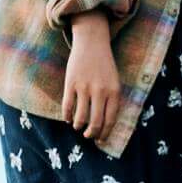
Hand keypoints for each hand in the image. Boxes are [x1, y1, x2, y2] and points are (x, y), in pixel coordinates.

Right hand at [59, 20, 133, 148]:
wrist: (92, 43)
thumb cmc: (104, 65)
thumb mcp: (114, 82)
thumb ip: (111, 101)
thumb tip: (104, 125)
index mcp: (114, 92)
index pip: (110, 120)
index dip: (104, 133)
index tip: (100, 139)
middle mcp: (100, 91)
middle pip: (95, 122)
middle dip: (91, 134)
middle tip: (88, 136)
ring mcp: (84, 87)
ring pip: (80, 117)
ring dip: (78, 125)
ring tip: (77, 126)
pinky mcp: (71, 83)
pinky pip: (67, 106)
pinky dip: (67, 116)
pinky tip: (68, 118)